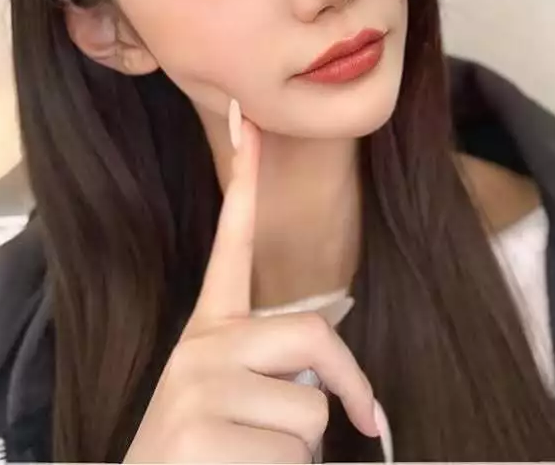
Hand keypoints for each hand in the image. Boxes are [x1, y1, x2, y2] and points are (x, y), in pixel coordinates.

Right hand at [124, 101, 380, 462]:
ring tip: (251, 463)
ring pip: (313, 412)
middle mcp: (197, 350)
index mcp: (207, 334)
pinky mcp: (200, 435)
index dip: (245, 185)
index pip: (231, 249)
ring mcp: (195, 390)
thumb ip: (275, 375)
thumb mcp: (231, 404)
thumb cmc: (204, 459)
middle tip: (343, 428)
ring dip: (303, 454)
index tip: (249, 124)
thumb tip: (359, 403)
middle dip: (347, 388)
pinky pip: (295, 458)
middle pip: (314, 335)